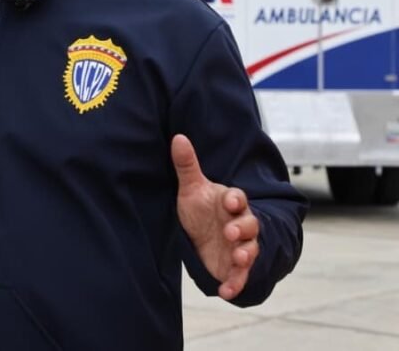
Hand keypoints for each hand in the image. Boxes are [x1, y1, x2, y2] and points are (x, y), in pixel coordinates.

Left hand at [172, 134, 259, 299]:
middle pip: (249, 224)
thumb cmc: (200, 209)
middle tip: (231, 232)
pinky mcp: (234, 266)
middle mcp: (239, 223)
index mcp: (230, 202)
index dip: (236, 200)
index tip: (230, 200)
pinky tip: (226, 291)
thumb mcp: (191, 188)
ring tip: (237, 256)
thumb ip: (187, 165)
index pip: (239, 198)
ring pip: (250, 249)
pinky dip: (235, 284)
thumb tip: (178, 137)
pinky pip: (240, 276)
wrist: (201, 236)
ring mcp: (239, 246)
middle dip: (242, 228)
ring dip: (245, 253)